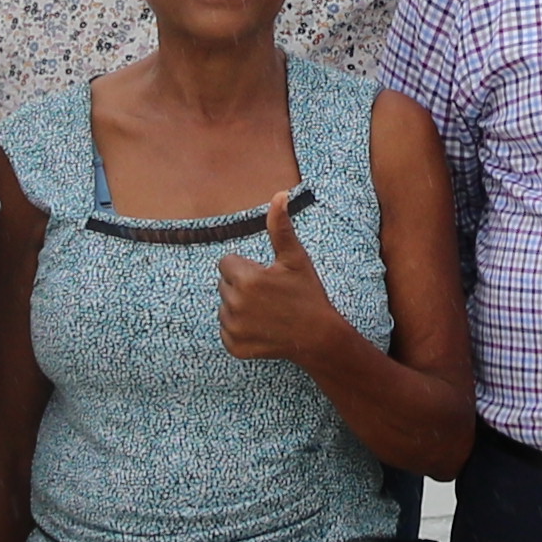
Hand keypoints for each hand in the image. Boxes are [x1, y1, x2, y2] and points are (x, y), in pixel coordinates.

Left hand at [219, 200, 353, 365]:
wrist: (317, 337)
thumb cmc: (307, 294)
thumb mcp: (295, 259)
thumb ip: (280, 227)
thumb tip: (278, 194)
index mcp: (246, 279)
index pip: (226, 263)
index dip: (246, 267)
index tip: (266, 277)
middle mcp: (235, 304)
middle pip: (224, 284)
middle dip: (242, 286)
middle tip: (270, 294)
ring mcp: (233, 328)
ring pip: (224, 307)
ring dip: (240, 307)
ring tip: (267, 311)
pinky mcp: (234, 346)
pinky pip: (226, 330)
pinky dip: (240, 329)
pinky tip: (261, 328)